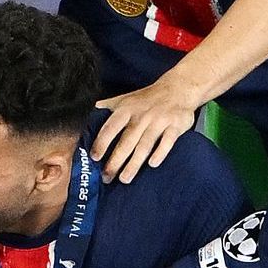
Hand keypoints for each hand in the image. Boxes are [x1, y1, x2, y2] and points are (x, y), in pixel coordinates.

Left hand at [90, 74, 212, 173]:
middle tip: (107, 177)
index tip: (94, 157)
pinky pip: (167, 141)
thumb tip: (89, 116)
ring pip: (145, 145)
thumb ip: (108, 107)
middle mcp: (141, 116)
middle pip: (126, 141)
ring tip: (125, 178)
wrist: (178, 88)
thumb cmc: (147, 98)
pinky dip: (160, 153)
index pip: (111, 127)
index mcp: (126, 109)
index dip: (101, 142)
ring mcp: (159, 121)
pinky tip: (152, 164)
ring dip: (134, 163)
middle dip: (116, 160)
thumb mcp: (125, 98)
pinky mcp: (175, 125)